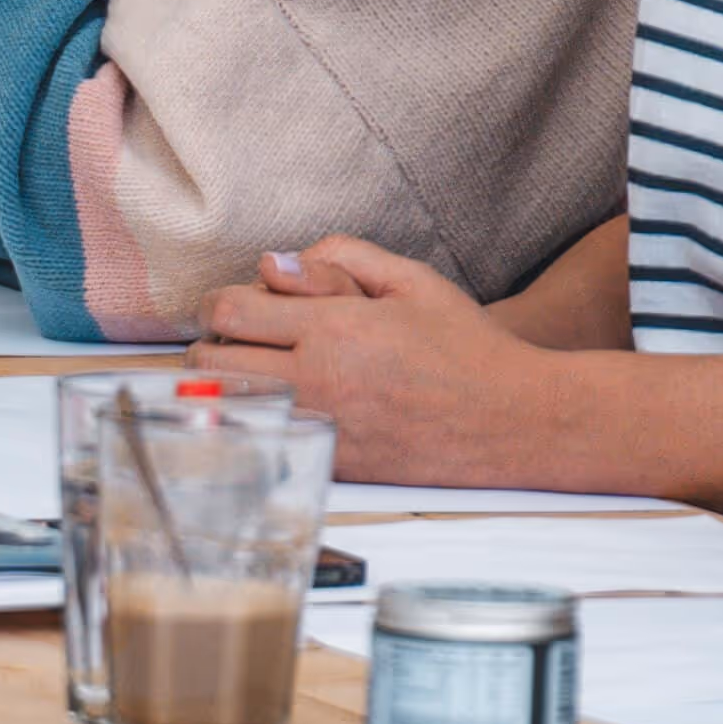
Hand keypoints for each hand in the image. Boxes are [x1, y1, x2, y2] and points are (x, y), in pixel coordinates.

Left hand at [200, 235, 568, 484]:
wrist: (511, 420)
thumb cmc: (464, 345)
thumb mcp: (411, 280)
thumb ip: (339, 260)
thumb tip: (273, 265)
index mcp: (336, 328)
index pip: (231, 312)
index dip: (216, 305)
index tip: (231, 306)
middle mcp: (321, 379)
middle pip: (213, 363)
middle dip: (211, 346)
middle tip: (233, 341)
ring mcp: (324, 427)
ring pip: (231, 408)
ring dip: (227, 387)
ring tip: (252, 372)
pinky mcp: (333, 463)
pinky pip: (267, 441)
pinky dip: (260, 423)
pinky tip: (281, 408)